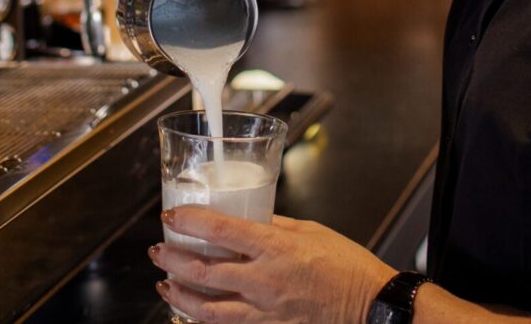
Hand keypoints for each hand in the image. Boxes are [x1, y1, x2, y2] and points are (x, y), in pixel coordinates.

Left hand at [150, 207, 396, 323]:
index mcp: (277, 248)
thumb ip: (275, 225)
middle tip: (160, 250)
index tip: (172, 216)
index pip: (221, 230)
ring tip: (165, 284)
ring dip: (178, 295)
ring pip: (206, 307)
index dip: (189, 221)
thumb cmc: (347, 267)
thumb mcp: (311, 232)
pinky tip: (193, 309)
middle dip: (172, 259)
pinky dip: (203, 317)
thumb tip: (247, 216)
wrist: (370, 306)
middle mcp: (265, 280)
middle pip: (203, 271)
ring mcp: (265, 310)